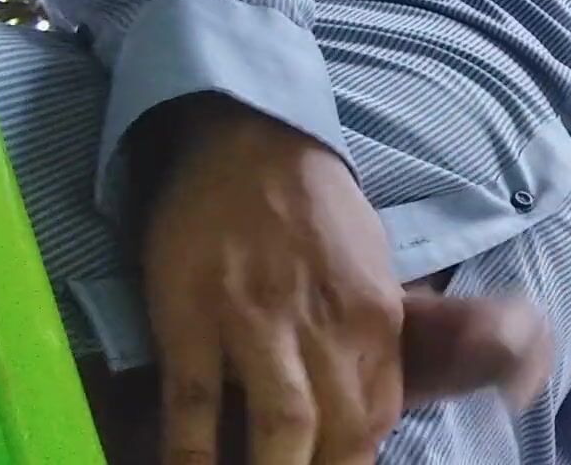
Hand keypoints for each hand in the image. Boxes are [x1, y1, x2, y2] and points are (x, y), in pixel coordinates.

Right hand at [142, 103, 404, 464]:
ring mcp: (259, 325)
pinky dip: (194, 456)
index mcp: (375, 316)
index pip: (376, 419)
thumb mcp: (369, 267)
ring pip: (281, 430)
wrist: (250, 139)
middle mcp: (327, 327)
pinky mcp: (195, 319)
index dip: (354, 462)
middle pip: (339, 437)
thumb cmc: (314, 206)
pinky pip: (196, 405)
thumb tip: (369, 406)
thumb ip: (370, 339)